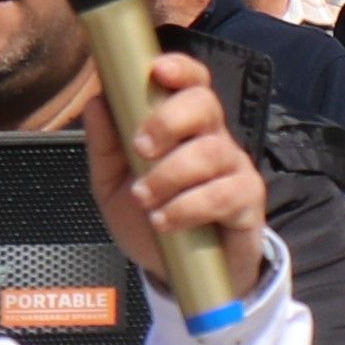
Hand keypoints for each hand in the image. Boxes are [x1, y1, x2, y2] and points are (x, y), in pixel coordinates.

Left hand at [81, 50, 272, 301]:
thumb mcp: (112, 186)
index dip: (181, 69)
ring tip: (145, 199)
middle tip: (141, 148)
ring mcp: (234, 169)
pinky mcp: (248, 202)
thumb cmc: (149, 220)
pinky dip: (189, 206)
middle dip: (169, 120)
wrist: (178, 276)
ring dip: (171, 174)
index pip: (192, 83)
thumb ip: (104, 146)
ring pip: (211, 151)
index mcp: (183, 127)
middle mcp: (212, 139)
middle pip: (205, 104)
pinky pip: (225, 192)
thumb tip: (96, 101)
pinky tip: (166, 221)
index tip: (158, 71)